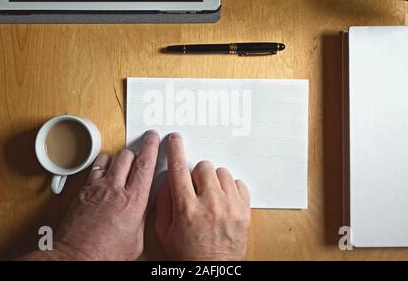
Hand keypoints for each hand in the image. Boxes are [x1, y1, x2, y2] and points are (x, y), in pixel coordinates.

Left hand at [46, 130, 159, 260]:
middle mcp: (114, 189)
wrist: (75, 258)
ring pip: (108, 157)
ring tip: (120, 167)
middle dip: (135, 151)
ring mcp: (96, 188)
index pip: (145, 164)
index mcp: (133, 201)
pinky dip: (101, 168)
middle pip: (127, 155)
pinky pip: (93, 169)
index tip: (154, 138)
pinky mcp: (81, 191)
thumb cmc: (105, 255)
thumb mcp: (135, 240)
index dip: (152, 146)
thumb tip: (146, 205)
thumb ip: (142, 217)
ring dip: (117, 159)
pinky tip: (104, 177)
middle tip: (139, 154)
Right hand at [155, 133, 250, 260]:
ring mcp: (230, 207)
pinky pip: (239, 183)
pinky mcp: (244, 210)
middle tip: (195, 188)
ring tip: (211, 196)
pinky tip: (224, 200)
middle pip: (204, 166)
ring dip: (214, 181)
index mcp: (187, 209)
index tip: (175, 140)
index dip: (175, 150)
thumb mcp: (165, 231)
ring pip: (222, 172)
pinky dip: (230, 189)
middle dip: (197, 174)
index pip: (178, 170)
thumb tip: (168, 179)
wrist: (212, 271)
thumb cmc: (188, 254)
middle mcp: (210, 204)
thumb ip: (163, 202)